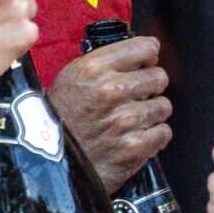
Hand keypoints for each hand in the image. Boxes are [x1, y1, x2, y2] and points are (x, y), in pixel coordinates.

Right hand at [47, 36, 173, 193]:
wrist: (50, 165)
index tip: (146, 61)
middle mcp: (111, 91)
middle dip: (151, 86)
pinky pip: (163, 132)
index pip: (144, 48)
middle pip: (159, 77)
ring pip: (163, 106)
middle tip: (138, 95)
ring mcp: (125, 120)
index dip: (148, 54)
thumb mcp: (71, 79)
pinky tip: (137, 137)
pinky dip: (154, 136)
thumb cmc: (60, 120)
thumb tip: (142, 52)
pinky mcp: (135, 147)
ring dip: (152, 113)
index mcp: (93, 69)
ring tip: (133, 120)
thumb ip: (103, 63)